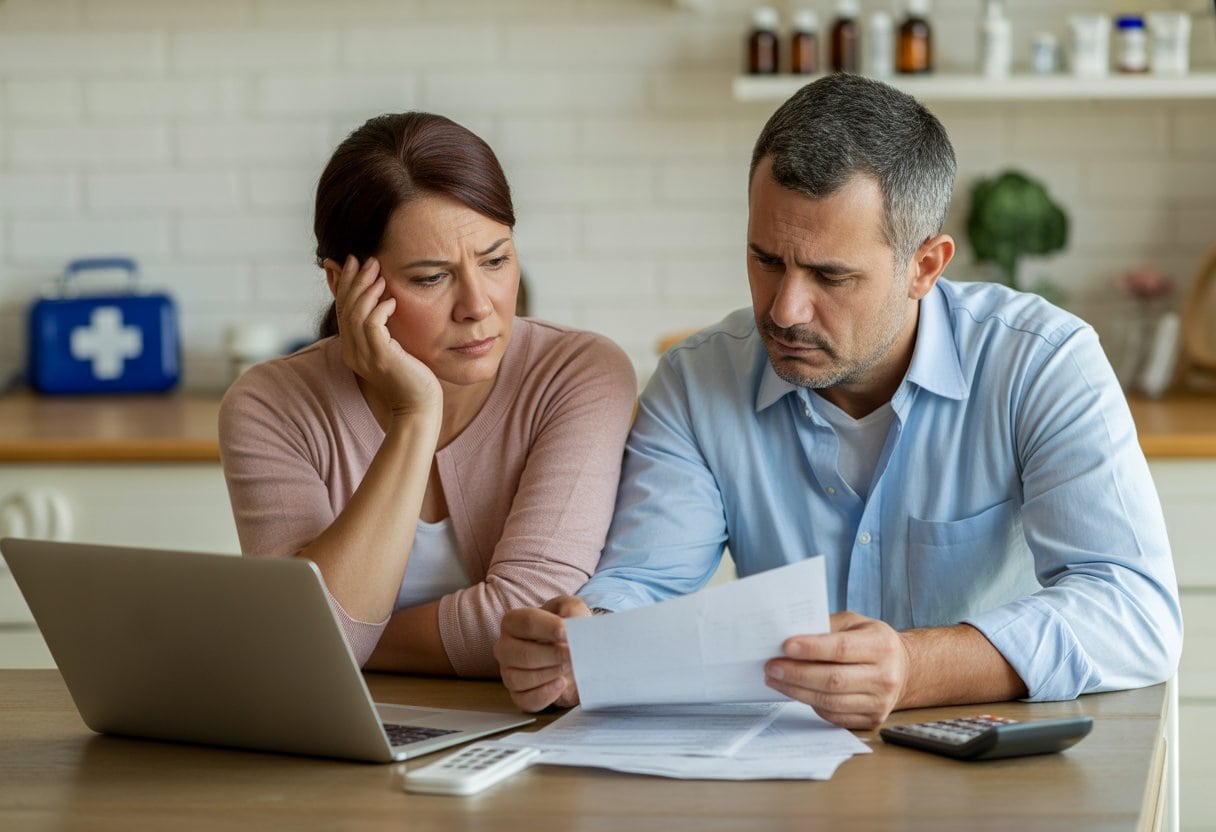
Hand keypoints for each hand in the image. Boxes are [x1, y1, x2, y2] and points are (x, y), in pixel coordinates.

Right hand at [324, 255, 440, 416]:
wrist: (420, 407)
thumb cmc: (413, 377)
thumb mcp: (395, 347)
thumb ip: (385, 328)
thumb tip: (385, 300)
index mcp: (353, 349)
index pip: (342, 310)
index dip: (346, 284)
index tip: (354, 261)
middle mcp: (353, 352)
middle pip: (345, 308)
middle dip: (354, 280)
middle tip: (365, 259)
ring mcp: (365, 356)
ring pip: (356, 314)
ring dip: (367, 290)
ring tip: (378, 273)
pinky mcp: (381, 358)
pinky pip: (372, 326)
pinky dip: (380, 309)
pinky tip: (392, 301)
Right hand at [494, 596, 589, 711]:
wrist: (573, 654)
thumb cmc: (567, 630)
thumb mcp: (573, 610)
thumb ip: (572, 610)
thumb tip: (570, 623)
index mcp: (513, 622)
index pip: (527, 623)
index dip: (550, 628)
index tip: (569, 634)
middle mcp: (505, 647)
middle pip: (523, 654)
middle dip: (552, 655)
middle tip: (573, 654)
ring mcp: (508, 672)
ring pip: (519, 678)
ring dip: (549, 674)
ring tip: (568, 667)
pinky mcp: (518, 694)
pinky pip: (525, 700)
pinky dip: (544, 694)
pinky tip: (560, 684)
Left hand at [764, 611, 910, 729]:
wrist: (903, 669)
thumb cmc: (872, 641)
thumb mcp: (854, 623)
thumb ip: (827, 627)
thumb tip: (791, 634)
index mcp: (881, 646)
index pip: (842, 649)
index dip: (812, 649)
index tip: (785, 646)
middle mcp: (884, 676)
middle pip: (833, 679)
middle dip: (797, 673)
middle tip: (772, 666)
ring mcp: (879, 702)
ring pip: (830, 701)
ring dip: (797, 691)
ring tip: (776, 679)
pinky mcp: (871, 719)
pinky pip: (834, 715)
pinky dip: (811, 703)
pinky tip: (796, 691)